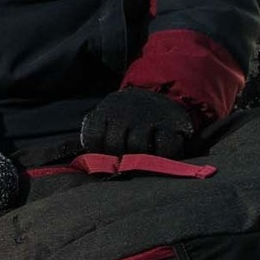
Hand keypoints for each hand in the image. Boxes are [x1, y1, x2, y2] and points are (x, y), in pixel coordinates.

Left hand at [79, 88, 199, 157]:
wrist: (160, 97)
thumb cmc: (128, 117)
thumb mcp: (108, 117)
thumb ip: (97, 136)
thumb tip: (86, 162)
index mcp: (107, 109)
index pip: (93, 137)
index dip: (97, 152)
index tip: (105, 156)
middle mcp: (127, 111)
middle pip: (115, 145)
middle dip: (119, 158)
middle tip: (126, 162)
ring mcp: (149, 117)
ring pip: (138, 148)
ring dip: (140, 159)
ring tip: (142, 159)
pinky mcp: (172, 125)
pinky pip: (165, 150)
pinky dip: (164, 157)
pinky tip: (161, 156)